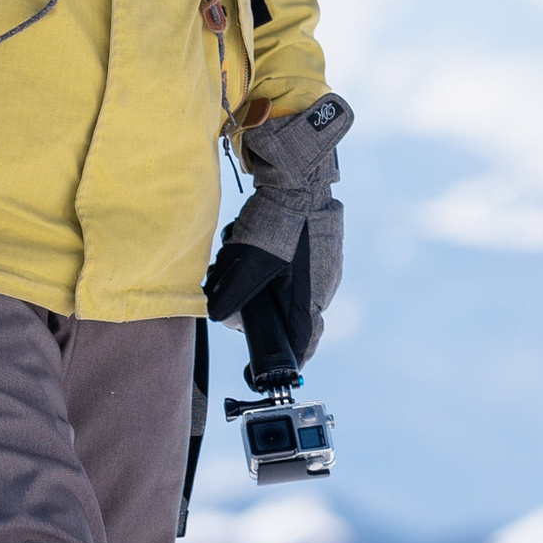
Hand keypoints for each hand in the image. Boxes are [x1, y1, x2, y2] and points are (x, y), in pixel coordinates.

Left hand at [205, 93, 352, 369]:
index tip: (271, 369)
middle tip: (237, 308)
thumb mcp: (247, 260)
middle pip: (292, 317)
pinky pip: (291, 266)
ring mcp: (323, 262)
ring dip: (265, 285)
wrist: (301, 172)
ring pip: (289, 289)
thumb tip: (218, 317)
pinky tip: (251, 243)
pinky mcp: (318, 243)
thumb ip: (231, 295)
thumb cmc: (278, 221)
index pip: (304, 344)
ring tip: (239, 261)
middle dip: (263, 315)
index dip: (287, 360)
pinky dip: (271, 264)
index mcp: (311, 297)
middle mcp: (323, 285)